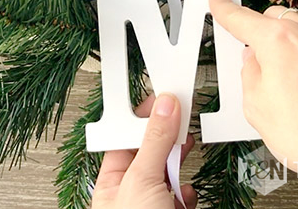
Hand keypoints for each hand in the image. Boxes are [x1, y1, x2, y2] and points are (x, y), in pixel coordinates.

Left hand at [91, 94, 196, 208]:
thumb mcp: (142, 180)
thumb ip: (155, 142)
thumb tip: (165, 108)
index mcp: (110, 183)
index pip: (126, 139)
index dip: (142, 117)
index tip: (161, 100)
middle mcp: (131, 194)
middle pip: (150, 152)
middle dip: (165, 135)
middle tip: (179, 113)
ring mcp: (153, 204)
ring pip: (168, 172)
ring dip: (178, 159)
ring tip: (186, 142)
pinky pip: (182, 195)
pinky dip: (187, 190)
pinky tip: (186, 188)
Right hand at [208, 0, 297, 176]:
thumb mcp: (257, 108)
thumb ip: (249, 74)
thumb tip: (253, 63)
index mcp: (278, 40)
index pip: (241, 17)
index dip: (224, 8)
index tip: (219, 0)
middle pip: (272, 19)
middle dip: (260, 34)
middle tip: (254, 64)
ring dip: (286, 48)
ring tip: (286, 87)